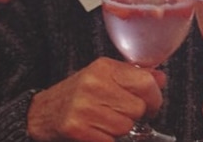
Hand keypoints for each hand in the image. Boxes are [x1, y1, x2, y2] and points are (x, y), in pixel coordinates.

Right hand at [27, 57, 165, 141]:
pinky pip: (110, 140)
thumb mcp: (104, 76)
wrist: (41, 113)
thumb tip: (161, 79)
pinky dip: (108, 139)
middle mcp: (93, 84)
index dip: (155, 97)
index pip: (145, 82)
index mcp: (103, 67)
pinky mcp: (76, 128)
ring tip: (104, 121)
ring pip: (125, 126)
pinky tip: (96, 130)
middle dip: (135, 115)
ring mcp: (83, 106)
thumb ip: (134, 76)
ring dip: (120, 129)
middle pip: (137, 108)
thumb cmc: (77, 94)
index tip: (152, 104)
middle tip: (122, 114)